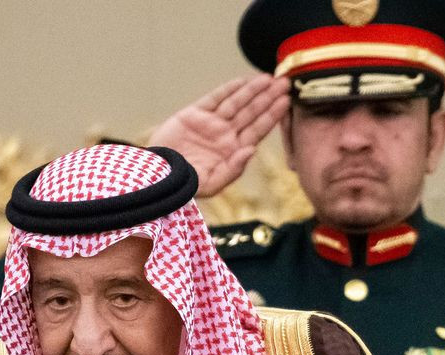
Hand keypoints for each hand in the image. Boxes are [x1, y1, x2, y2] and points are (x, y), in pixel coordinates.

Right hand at [148, 74, 289, 197]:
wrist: (157, 175)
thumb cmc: (186, 186)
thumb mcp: (213, 184)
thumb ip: (234, 168)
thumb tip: (253, 150)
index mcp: (233, 150)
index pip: (258, 129)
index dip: (272, 115)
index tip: (286, 102)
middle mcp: (225, 135)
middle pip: (251, 113)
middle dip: (268, 98)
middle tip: (285, 83)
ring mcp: (210, 124)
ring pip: (236, 103)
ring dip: (252, 91)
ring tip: (269, 78)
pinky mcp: (193, 114)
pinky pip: (214, 99)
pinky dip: (227, 90)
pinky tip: (242, 82)